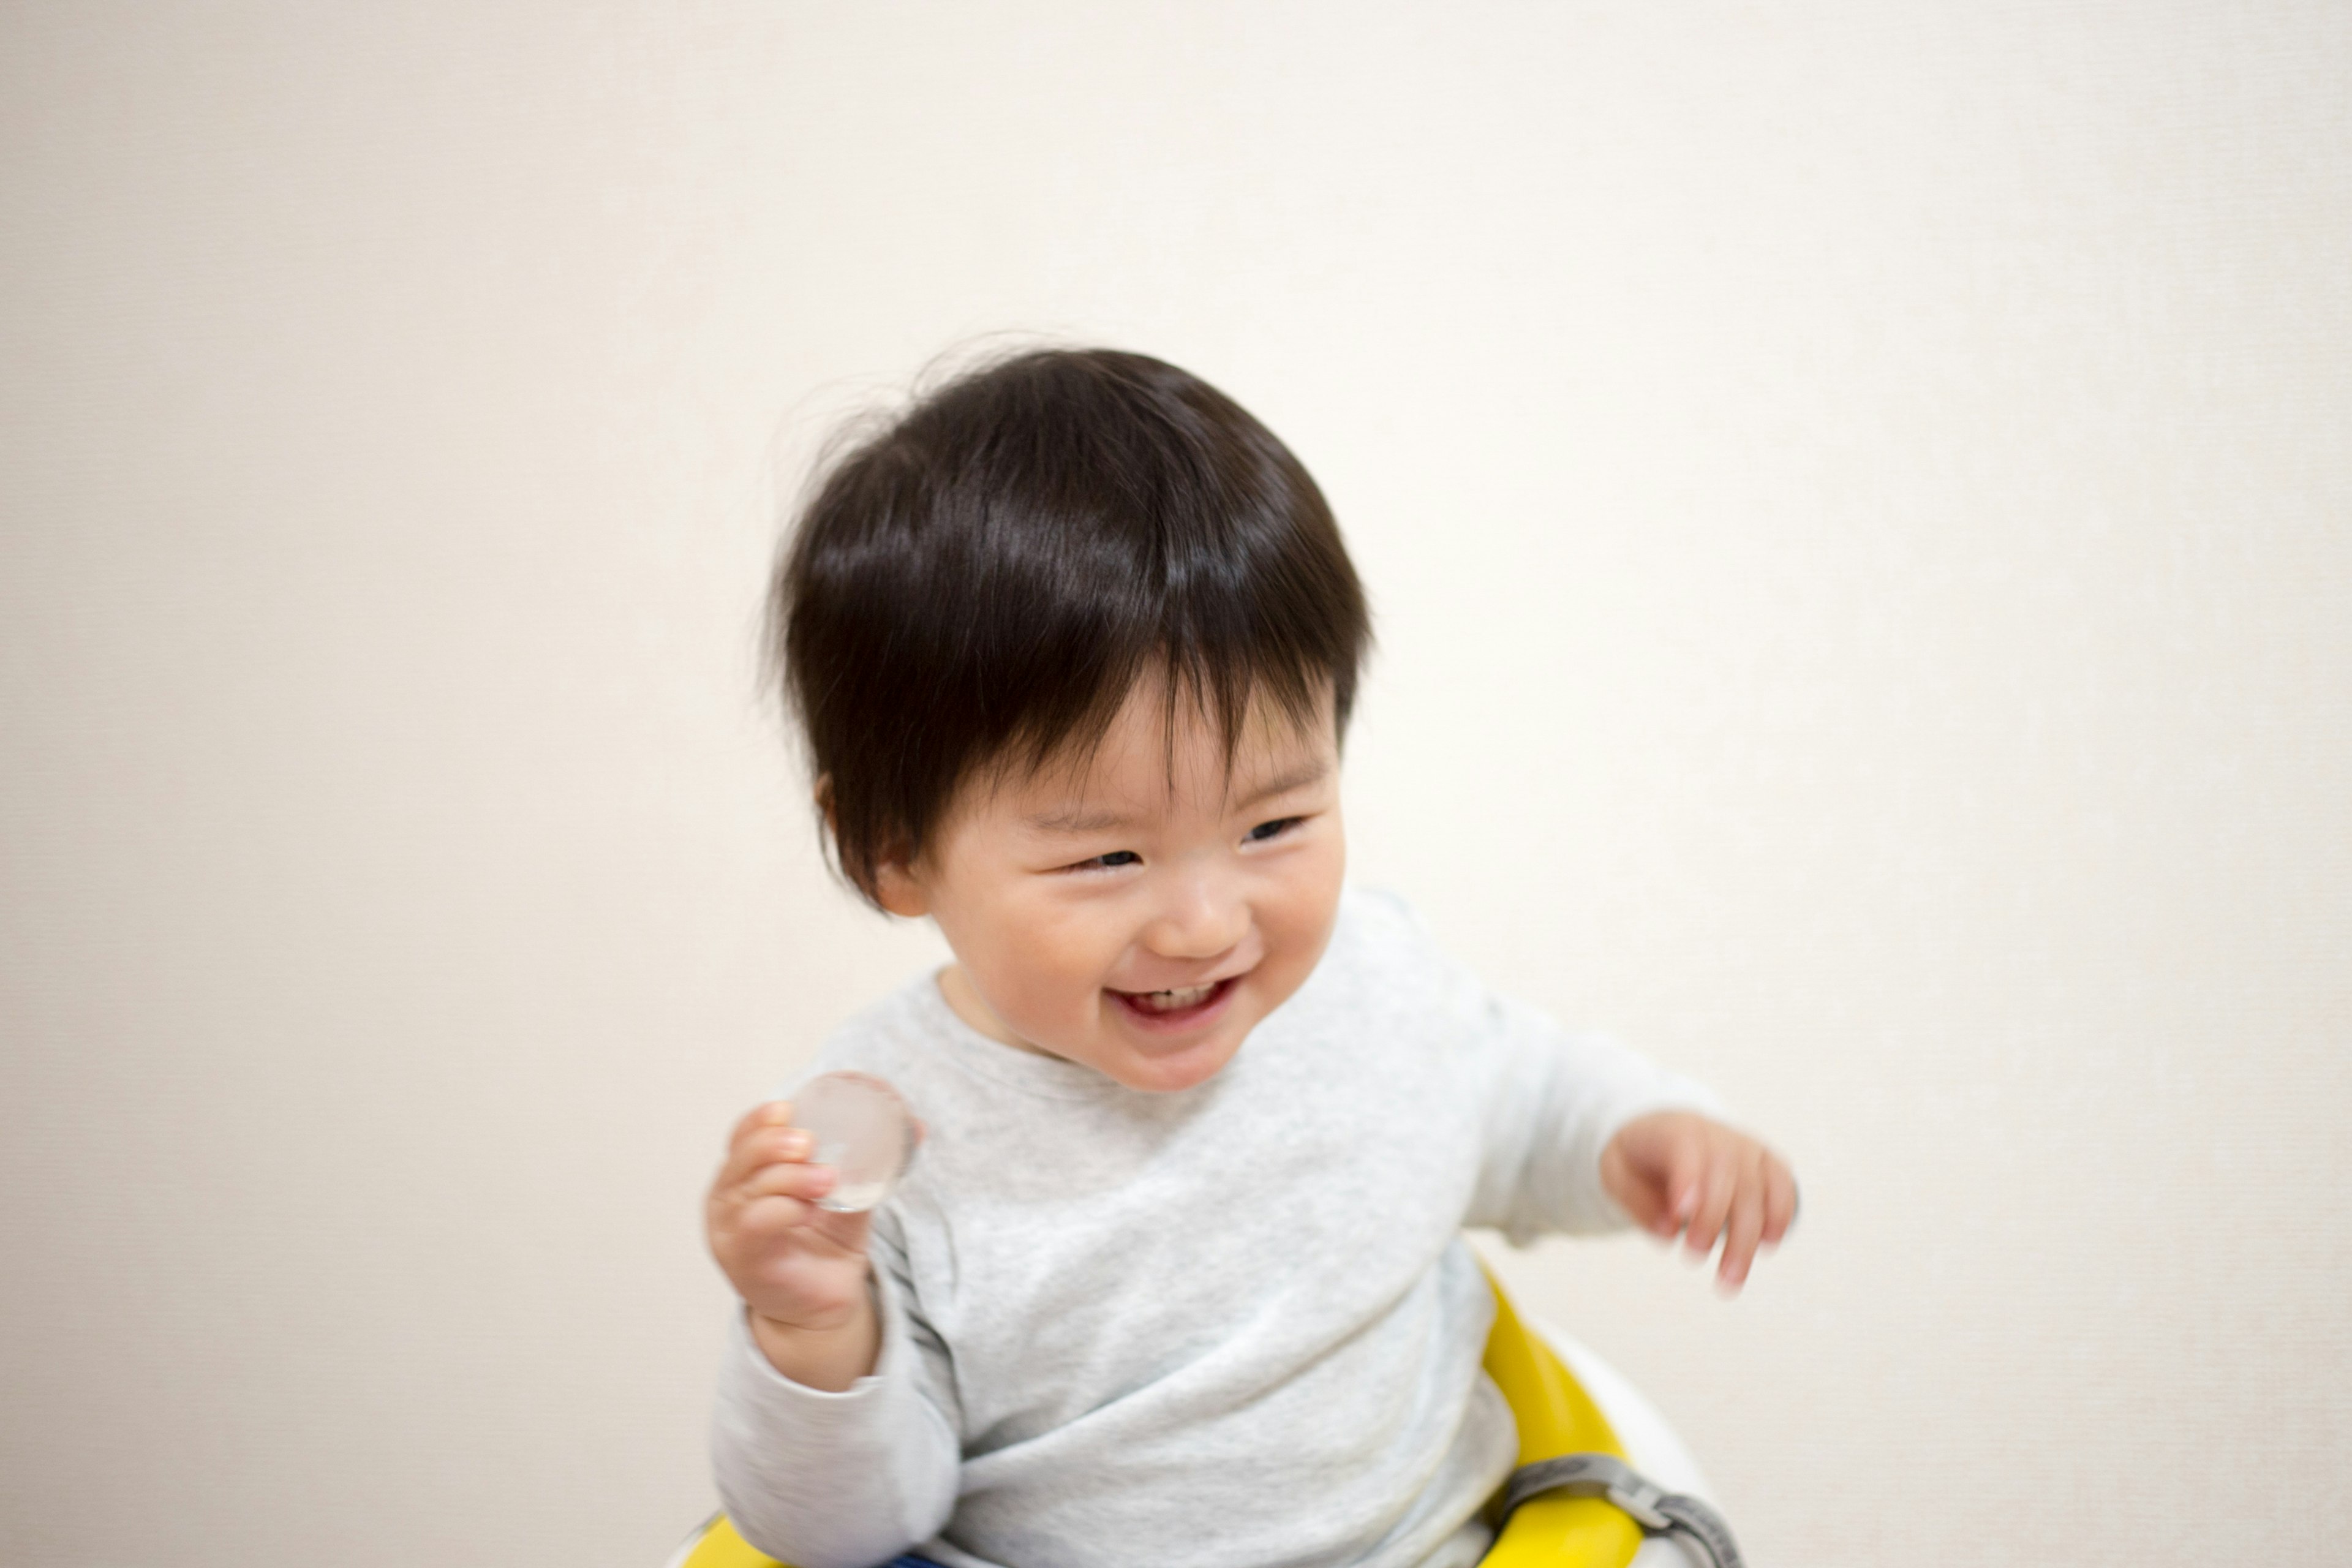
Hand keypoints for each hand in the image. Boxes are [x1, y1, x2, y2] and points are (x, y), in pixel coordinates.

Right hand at [706, 1100, 874, 1333]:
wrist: (823, 1306)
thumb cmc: (826, 1243)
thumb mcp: (848, 1196)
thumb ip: (869, 1163)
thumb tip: (918, 1128)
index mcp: (747, 1175)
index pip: (742, 1136)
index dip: (761, 1119)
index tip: (791, 1109)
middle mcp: (729, 1200)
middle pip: (743, 1158)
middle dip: (775, 1143)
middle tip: (811, 1144)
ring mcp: (731, 1231)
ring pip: (752, 1190)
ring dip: (790, 1178)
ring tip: (827, 1180)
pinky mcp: (744, 1260)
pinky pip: (756, 1226)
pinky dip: (783, 1211)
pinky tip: (807, 1210)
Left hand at [1599, 1110, 1797, 1293]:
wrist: (1663, 1132)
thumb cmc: (1638, 1160)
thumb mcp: (1617, 1174)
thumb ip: (1638, 1201)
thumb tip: (1668, 1231)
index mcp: (1673, 1131)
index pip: (1686, 1148)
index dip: (1689, 1180)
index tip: (1682, 1215)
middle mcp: (1715, 1134)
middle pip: (1725, 1173)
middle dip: (1713, 1219)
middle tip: (1694, 1257)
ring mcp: (1745, 1146)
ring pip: (1756, 1186)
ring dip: (1748, 1235)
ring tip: (1731, 1277)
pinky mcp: (1766, 1162)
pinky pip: (1782, 1184)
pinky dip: (1780, 1214)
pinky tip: (1768, 1245)